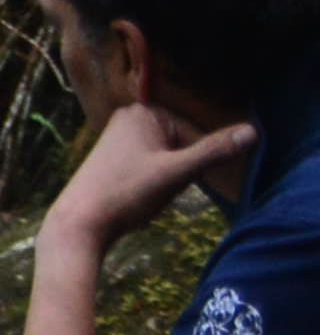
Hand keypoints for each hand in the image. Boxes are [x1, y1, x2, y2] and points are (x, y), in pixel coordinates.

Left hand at [51, 101, 251, 257]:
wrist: (81, 222)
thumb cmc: (127, 193)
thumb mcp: (177, 172)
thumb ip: (215, 151)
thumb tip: (254, 131)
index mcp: (142, 112)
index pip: (195, 134)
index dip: (193, 163)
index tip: (171, 180)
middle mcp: (128, 118)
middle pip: (181, 145)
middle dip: (180, 171)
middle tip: (153, 187)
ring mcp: (120, 137)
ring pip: (169, 159)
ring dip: (168, 180)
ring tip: (144, 192)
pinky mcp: (116, 157)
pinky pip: (153, 167)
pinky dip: (155, 183)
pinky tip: (137, 195)